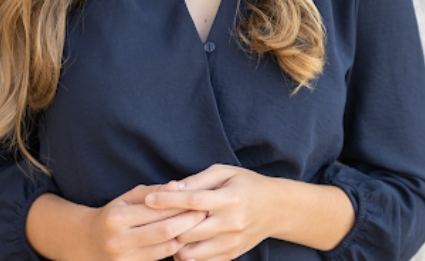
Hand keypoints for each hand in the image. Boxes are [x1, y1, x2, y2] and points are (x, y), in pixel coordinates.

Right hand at [77, 184, 208, 260]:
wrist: (87, 243)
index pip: (156, 210)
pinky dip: (175, 249)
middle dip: (187, 221)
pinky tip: (186, 240)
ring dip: (185, 237)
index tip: (198, 199)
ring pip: (165, 249)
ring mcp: (124, 259)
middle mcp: (119, 240)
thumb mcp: (126, 199)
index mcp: (117, 217)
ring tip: (200, 226)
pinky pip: (160, 260)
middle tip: (205, 213)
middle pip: (164, 231)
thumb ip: (151, 192)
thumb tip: (176, 185)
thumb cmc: (112, 215)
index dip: (179, 205)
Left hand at [142, 164, 283, 260]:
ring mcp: (232, 242)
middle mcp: (232, 223)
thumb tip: (171, 187)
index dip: (168, 201)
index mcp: (230, 198)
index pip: (193, 201)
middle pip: (188, 231)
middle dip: (167, 226)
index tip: (148, 199)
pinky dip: (187, 255)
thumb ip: (197, 180)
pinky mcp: (231, 255)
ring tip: (168, 233)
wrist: (276, 208)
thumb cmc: (246, 185)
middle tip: (153, 220)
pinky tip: (182, 243)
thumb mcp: (224, 173)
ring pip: (191, 253)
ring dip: (175, 244)